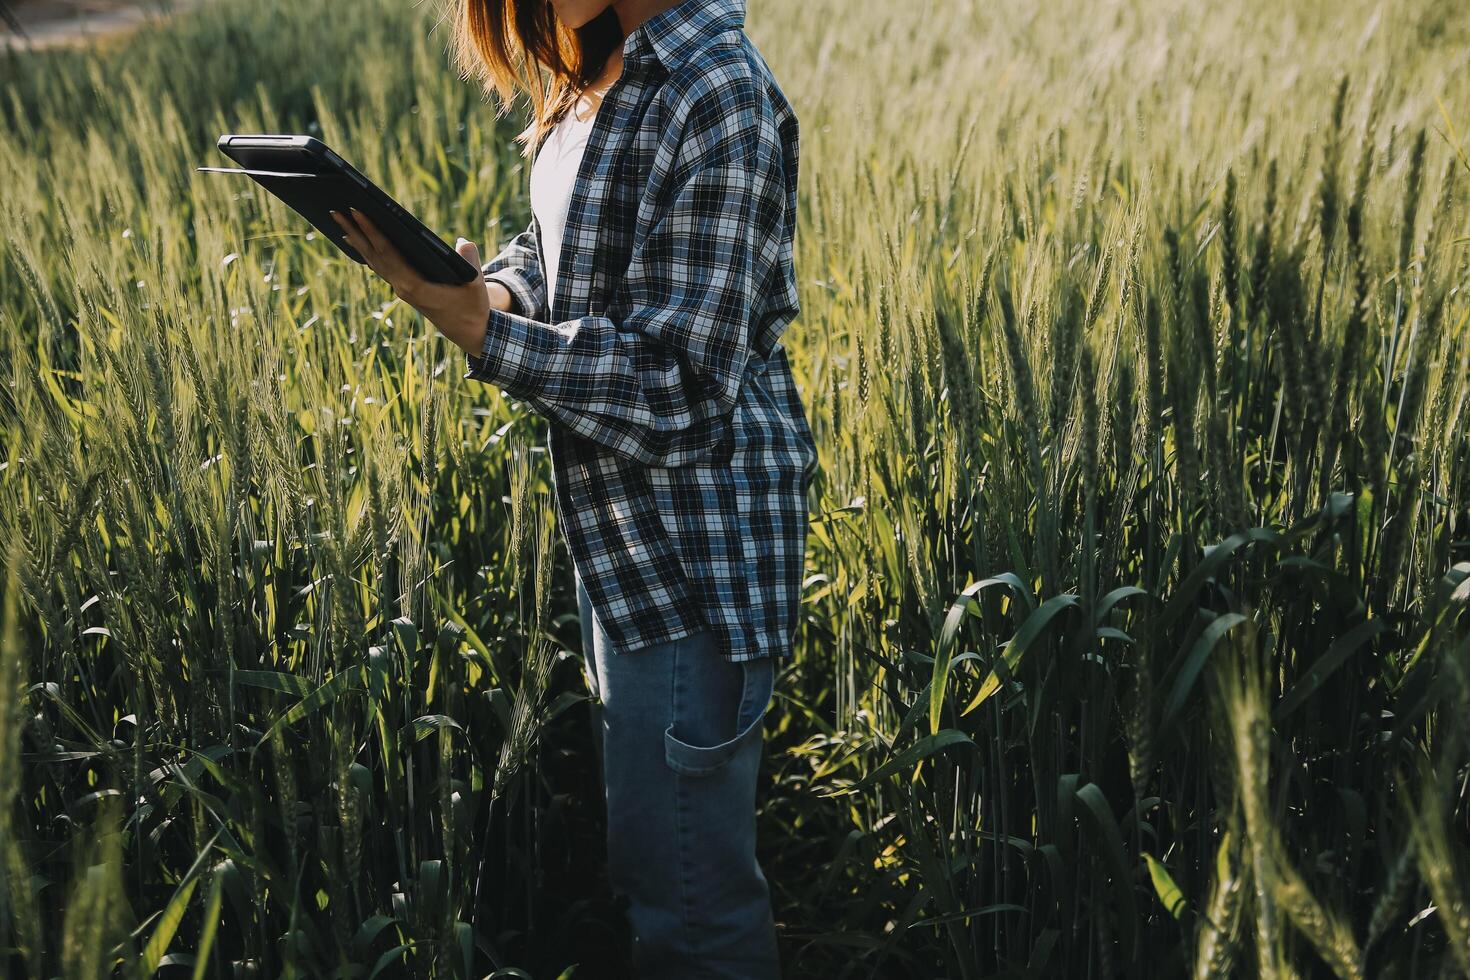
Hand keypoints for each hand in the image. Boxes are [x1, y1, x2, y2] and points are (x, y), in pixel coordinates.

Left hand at [329, 207, 505, 354]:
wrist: (469, 332)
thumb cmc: (472, 307)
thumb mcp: (475, 283)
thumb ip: (469, 261)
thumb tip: (462, 243)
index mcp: (414, 286)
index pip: (388, 253)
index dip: (372, 231)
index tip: (358, 213)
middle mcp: (402, 287)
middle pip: (373, 255)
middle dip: (356, 231)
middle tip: (336, 210)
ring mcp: (401, 289)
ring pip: (373, 261)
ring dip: (357, 240)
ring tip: (340, 221)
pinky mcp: (404, 289)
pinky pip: (381, 267)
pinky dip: (367, 252)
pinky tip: (357, 242)